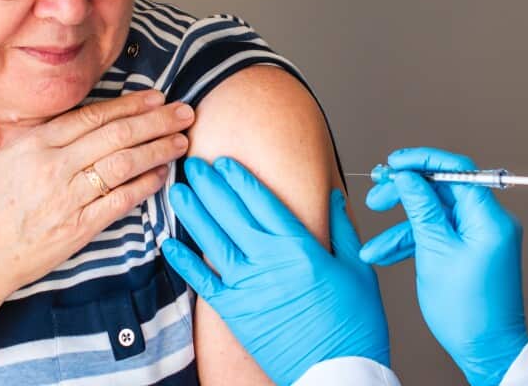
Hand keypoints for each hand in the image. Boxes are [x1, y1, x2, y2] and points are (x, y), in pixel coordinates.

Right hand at [0, 90, 193, 294]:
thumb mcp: (4, 157)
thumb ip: (42, 137)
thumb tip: (82, 120)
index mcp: (35, 144)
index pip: (93, 116)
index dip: (130, 104)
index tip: (156, 97)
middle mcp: (54, 167)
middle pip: (117, 135)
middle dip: (156, 121)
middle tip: (184, 111)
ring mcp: (67, 198)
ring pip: (125, 164)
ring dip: (159, 149)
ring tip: (182, 140)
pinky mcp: (78, 228)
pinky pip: (121, 201)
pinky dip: (145, 185)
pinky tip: (163, 174)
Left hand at [161, 157, 389, 385]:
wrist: (338, 371)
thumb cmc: (354, 325)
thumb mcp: (359, 270)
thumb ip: (343, 230)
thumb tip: (334, 197)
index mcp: (300, 248)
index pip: (263, 202)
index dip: (240, 179)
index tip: (225, 161)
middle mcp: (269, 261)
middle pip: (232, 213)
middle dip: (210, 185)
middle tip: (192, 163)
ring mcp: (248, 287)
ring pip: (213, 240)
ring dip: (193, 213)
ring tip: (177, 190)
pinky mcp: (235, 312)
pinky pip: (203, 282)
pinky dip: (184, 262)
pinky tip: (168, 243)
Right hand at [359, 148, 527, 385]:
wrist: (486, 349)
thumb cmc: (468, 309)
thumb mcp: (434, 251)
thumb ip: (420, 207)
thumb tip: (408, 176)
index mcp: (489, 217)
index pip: (457, 169)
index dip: (422, 161)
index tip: (394, 163)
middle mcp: (489, 221)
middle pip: (442, 189)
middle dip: (405, 192)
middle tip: (376, 195)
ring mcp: (479, 235)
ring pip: (435, 214)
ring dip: (402, 224)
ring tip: (373, 237)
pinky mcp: (470, 249)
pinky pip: (439, 234)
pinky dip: (413, 241)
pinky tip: (385, 254)